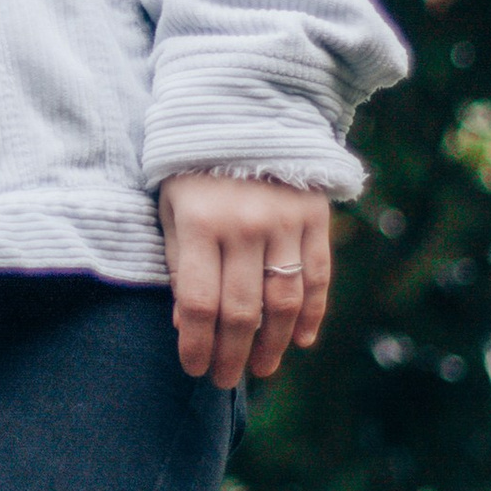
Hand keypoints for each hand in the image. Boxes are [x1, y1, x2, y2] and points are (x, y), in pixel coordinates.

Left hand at [158, 175, 333, 390]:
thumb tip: (187, 326)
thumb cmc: (194, 168)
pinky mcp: (316, 217)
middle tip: (225, 380)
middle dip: (232, 354)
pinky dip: (313, 313)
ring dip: (274, 343)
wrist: (244, 110)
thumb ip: (177, 265)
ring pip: (284, 301)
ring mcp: (285, 221)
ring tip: (261, 369)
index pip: (198, 302)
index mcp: (200, 223)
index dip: (197, 344)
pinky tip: (302, 340)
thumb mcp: (171, 209)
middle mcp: (245, 225)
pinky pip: (318, 276)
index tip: (194, 369)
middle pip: (241, 310)